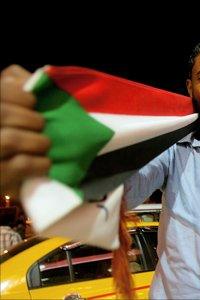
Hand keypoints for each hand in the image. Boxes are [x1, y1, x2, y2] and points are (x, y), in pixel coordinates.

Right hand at [0, 65, 50, 198]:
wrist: (6, 176)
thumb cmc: (9, 136)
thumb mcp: (8, 107)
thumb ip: (14, 86)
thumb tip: (36, 76)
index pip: (0, 91)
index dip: (20, 94)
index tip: (33, 103)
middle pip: (3, 113)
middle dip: (32, 120)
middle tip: (41, 127)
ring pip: (11, 139)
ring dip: (38, 141)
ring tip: (43, 145)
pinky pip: (22, 164)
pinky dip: (40, 163)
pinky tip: (44, 163)